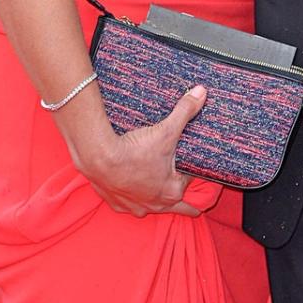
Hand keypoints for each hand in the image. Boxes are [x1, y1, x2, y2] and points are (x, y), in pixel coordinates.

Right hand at [81, 86, 206, 217]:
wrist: (99, 159)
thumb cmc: (135, 150)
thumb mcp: (166, 129)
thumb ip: (185, 111)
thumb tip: (202, 93)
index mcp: (172, 191)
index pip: (188, 182)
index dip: (189, 172)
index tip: (188, 164)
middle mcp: (155, 204)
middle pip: (176, 207)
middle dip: (184, 205)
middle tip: (195, 208)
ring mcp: (135, 207)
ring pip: (150, 207)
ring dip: (154, 199)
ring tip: (158, 192)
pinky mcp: (116, 204)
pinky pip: (128, 204)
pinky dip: (131, 198)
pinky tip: (132, 190)